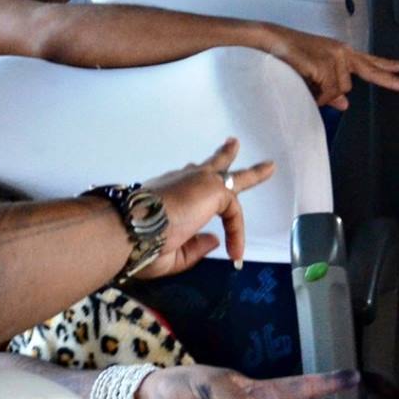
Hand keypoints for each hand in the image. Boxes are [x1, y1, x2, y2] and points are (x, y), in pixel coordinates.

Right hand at [139, 139, 273, 275]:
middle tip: (234, 144)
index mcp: (166, 195)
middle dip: (224, 157)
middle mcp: (180, 182)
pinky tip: (236, 250)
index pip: (186, 189)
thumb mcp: (169, 254)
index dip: (197, 214)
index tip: (206, 239)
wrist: (131, 230)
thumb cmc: (140, 245)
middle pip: (208, 167)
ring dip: (249, 174)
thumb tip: (215, 239)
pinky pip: (233, 211)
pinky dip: (236, 231)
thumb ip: (193, 247)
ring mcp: (197, 182)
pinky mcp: (212, 189)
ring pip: (229, 175)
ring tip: (268, 167)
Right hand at [265, 28, 398, 109]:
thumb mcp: (315, 74)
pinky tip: (304, 80)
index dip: (387, 66)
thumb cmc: (291, 57)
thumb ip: (332, 90)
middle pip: (369, 73)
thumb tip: (345, 104)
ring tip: (306, 78)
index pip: (369, 61)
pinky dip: (315, 94)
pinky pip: (326, 93)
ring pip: (339, 91)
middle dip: (390, 80)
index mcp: (342, 53)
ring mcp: (335, 57)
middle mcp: (342, 52)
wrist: (272, 41)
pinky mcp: (325, 65)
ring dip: (322, 94)